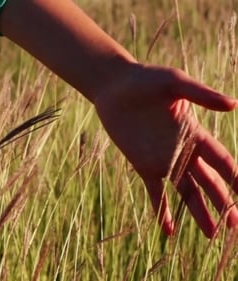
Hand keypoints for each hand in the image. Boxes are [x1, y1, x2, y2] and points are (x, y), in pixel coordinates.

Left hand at [93, 63, 237, 237]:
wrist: (114, 86)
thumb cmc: (146, 79)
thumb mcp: (176, 83)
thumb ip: (202, 95)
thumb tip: (234, 105)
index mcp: (195, 133)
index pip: (223, 160)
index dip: (237, 178)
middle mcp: (182, 151)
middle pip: (208, 182)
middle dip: (224, 203)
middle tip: (236, 225)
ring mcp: (162, 160)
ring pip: (186, 192)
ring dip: (199, 212)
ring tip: (211, 235)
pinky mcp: (142, 164)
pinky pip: (155, 192)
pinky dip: (161, 210)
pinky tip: (166, 230)